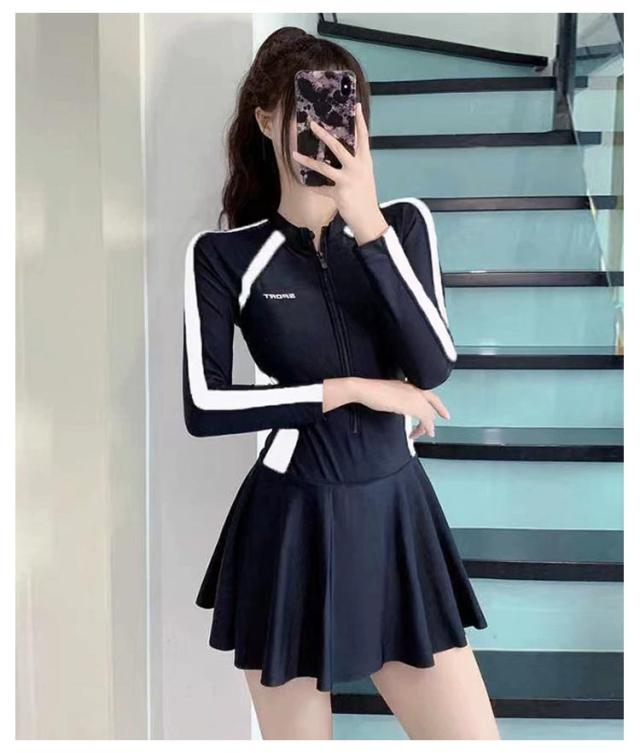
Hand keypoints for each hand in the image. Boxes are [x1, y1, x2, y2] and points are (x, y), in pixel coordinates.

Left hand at [291, 102, 387, 244]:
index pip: (363, 137)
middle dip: (324, 135)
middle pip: (338, 147)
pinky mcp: (339, 194)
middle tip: (312, 124)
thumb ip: (354, 162)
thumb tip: (341, 152)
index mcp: (365, 161)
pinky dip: (313, 187)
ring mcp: (347, 181)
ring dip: (307, 160)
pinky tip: (305, 184)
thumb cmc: (365, 195)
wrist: (368, 218)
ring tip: (294, 153)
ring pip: (324, 167)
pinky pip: (321, 189)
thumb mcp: (364, 175)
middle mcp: (357, 168)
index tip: (355, 105)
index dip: (359, 121)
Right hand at [349, 377, 450, 439]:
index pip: (430, 395)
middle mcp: (415, 389)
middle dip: (433, 419)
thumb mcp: (390, 393)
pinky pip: (424, 418)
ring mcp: (413, 396)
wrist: (366, 389)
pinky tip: (421, 433)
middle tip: (433, 430)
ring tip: (422, 434)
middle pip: (432, 404)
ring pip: (428, 413)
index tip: (444, 414)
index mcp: (411, 384)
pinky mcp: (410, 405)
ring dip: (426, 426)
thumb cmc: (372, 391)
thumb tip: (402, 406)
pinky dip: (425, 427)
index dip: (438, 406)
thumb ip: (400, 398)